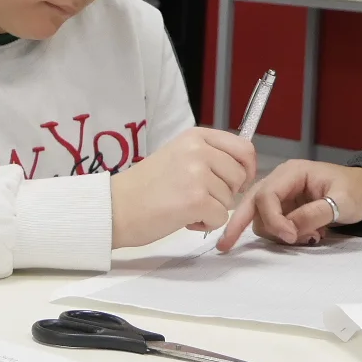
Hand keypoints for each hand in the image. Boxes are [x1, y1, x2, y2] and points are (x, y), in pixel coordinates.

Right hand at [109, 127, 256, 248]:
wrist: (114, 207)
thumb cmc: (144, 187)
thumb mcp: (177, 156)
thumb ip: (208, 156)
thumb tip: (243, 169)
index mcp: (195, 137)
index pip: (244, 148)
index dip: (247, 169)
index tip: (238, 182)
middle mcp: (199, 150)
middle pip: (240, 176)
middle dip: (226, 193)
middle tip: (199, 198)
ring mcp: (198, 174)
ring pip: (230, 199)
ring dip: (212, 209)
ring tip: (184, 206)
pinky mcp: (196, 200)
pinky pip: (220, 217)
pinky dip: (206, 224)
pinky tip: (184, 219)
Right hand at [216, 160, 361, 250]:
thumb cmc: (357, 190)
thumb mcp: (342, 201)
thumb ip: (315, 213)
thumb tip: (290, 227)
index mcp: (293, 172)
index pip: (267, 194)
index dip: (274, 219)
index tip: (290, 236)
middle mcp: (282, 182)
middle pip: (252, 203)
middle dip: (239, 224)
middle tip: (225, 245)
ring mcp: (282, 197)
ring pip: (262, 219)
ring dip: (279, 233)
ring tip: (312, 236)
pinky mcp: (286, 210)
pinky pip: (274, 226)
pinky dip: (284, 236)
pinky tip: (307, 236)